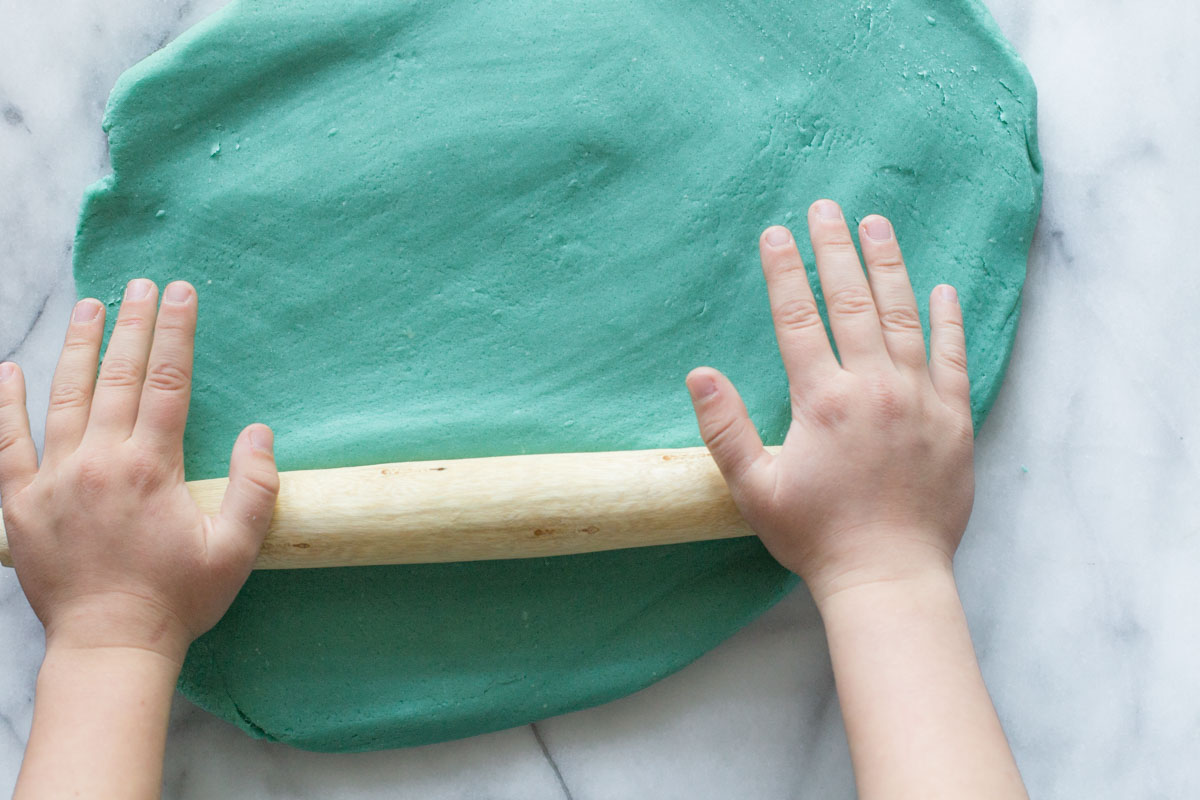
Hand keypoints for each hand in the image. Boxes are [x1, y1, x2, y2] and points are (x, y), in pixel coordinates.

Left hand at [0, 279, 279, 663]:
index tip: (181, 293)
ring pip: (65, 397)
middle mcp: (100, 462)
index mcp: (152, 468)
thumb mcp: (236, 550)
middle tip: (140, 283)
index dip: (175, 333)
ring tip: (90, 305)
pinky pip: (6, 444)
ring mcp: (55, 480)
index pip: (166, 383)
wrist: (111, 647)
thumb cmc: (179, 599)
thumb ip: (255, 488)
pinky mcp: (20, 504)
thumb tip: (260, 433)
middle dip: (131, 325)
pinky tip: (8, 371)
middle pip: (117, 378)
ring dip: (79, 348)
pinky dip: (5, 406)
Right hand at [687, 200, 973, 603]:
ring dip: (888, 266)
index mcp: (823, 400)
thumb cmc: (815, 537)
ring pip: (904, 316)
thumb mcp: (754, 488)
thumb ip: (724, 429)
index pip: (798, 318)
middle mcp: (874, 387)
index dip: (784, 272)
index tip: (776, 234)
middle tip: (826, 207)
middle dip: (835, 250)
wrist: (888, 576)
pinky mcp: (953, 419)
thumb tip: (698, 373)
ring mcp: (919, 399)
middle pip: (851, 302)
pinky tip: (941, 289)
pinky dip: (947, 320)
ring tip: (877, 225)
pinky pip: (953, 357)